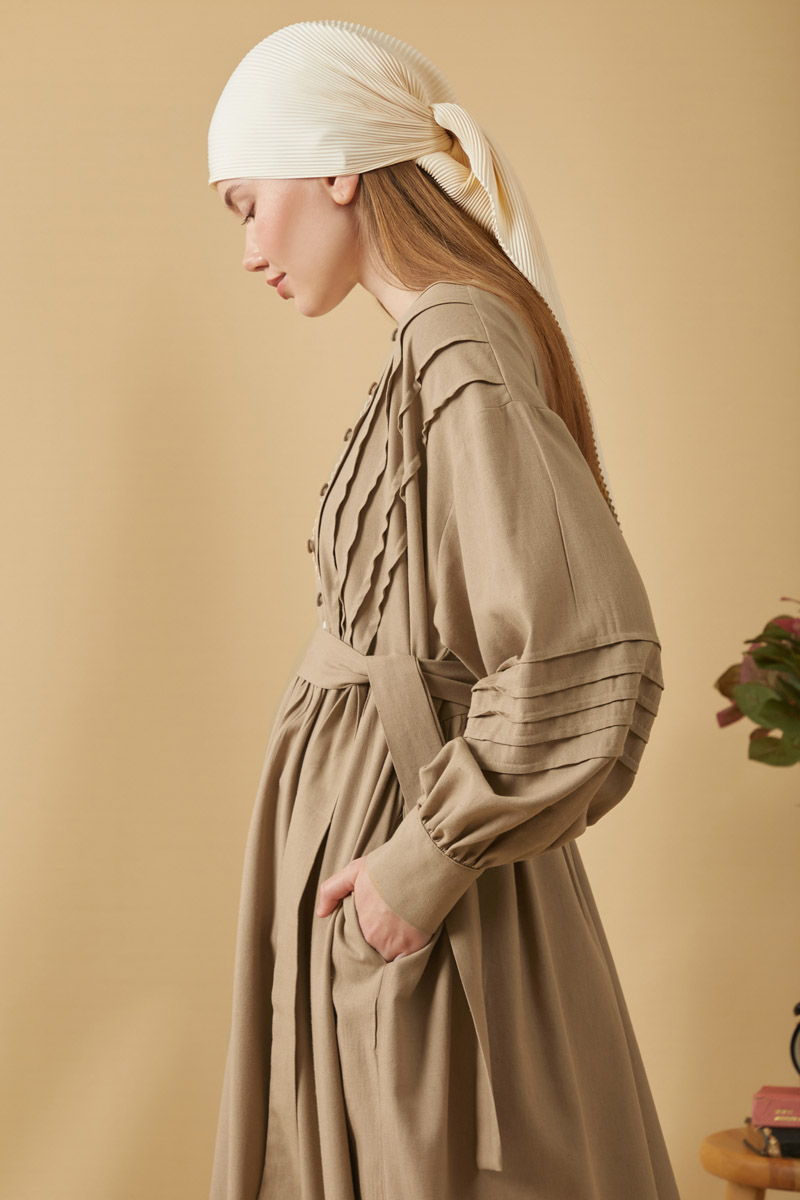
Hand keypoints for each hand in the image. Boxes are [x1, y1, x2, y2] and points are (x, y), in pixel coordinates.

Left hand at [315, 855, 431, 961]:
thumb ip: (332, 891)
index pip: (353, 942)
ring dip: (391, 951)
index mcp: (357, 924)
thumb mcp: (354, 872)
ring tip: (398, 935)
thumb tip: (321, 913)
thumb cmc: (388, 868)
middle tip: (385, 930)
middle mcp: (373, 940)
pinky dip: (407, 956)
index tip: (368, 929)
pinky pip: (406, 961)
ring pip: (388, 957)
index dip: (359, 938)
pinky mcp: (414, 947)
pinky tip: (410, 942)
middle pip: (371, 951)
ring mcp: (394, 945)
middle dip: (375, 945)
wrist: (421, 867)